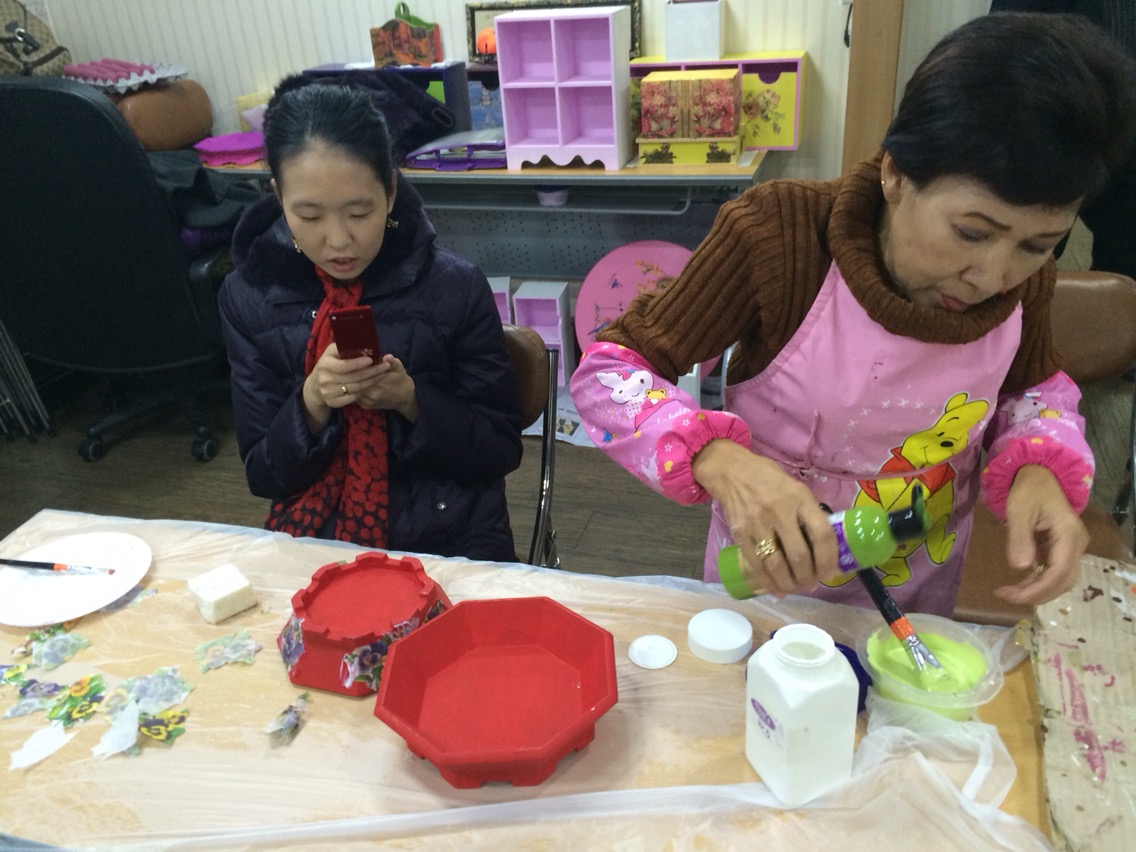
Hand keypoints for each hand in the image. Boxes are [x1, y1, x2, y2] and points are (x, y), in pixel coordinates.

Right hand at [300, 342, 386, 431]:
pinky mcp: (333, 402)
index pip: (344, 365)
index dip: (358, 363)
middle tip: (385, 366)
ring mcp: (328, 392)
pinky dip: (364, 391)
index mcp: (325, 364)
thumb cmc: (330, 364)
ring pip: (356, 388)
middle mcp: (325, 379)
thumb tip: (364, 345)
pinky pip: (353, 398)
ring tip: (382, 374)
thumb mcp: (332, 352)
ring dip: (372, 381)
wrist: (315, 385)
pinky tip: (371, 385)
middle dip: (372, 372)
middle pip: (354, 377)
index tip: (371, 360)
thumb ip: (344, 348)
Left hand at [352, 354, 419, 421]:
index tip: (354, 359)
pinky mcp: (366, 406)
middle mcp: (372, 394)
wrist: (405, 398)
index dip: (356, 366)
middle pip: (354, 382)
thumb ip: (392, 361)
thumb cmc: (401, 380)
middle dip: (350, 374)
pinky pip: (354, 397)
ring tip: (348, 374)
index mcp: (380, 382)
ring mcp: (368, 402)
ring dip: (350, 382)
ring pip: (353, 390)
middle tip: (347, 365)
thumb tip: (387, 356)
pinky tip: (354, 384)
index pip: (362, 372)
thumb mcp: (399, 367)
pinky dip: (353, 390)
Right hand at [692, 439, 838, 595]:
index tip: (830, 573)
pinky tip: (777, 589)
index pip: (821, 534)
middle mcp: (779, 511)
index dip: (829, 559)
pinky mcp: (740, 535)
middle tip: (812, 584)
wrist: (732, 472)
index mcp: (799, 498)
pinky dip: (768, 582)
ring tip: (796, 588)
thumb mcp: (796, 488)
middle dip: (808, 577)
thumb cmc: (769, 479)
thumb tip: (824, 548)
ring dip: (790, 584)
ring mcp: (757, 524)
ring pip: (776, 565)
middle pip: (799, 555)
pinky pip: (756, 565)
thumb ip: (809, 514)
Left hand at [995, 464, 1087, 605]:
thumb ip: (1019, 538)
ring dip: (1036, 590)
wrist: (1039, 475)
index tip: (1013, 595)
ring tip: (1008, 592)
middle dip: (1035, 594)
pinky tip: (1018, 584)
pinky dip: (1037, 581)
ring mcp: (1071, 548)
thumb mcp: (1019, 510)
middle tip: (1005, 595)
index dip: (1038, 588)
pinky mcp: (1062, 550)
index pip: (1059, 572)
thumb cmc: (1029, 489)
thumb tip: (1020, 568)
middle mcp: (1076, 545)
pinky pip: (1054, 572)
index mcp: (1069, 535)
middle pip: (1063, 581)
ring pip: (1059, 580)